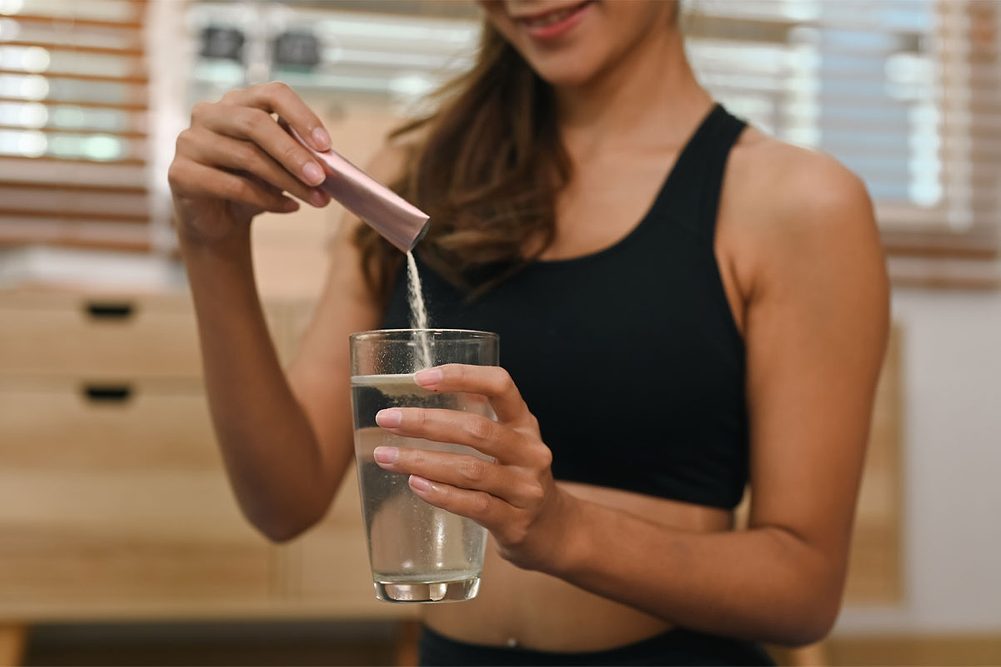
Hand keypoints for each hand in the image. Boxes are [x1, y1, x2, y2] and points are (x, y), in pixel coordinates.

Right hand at [168, 81, 332, 243]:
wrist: (218, 221)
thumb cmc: (251, 186)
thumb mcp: (279, 165)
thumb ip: (297, 154)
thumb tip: (328, 159)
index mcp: (236, 102)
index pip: (272, 93)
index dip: (302, 116)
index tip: (326, 145)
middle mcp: (208, 114)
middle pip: (256, 123)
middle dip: (294, 153)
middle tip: (321, 178)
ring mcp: (190, 141)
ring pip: (247, 156)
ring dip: (287, 182)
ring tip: (314, 199)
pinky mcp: (180, 173)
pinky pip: (233, 185)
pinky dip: (267, 200)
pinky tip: (288, 208)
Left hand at [372, 364, 577, 572]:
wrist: (554, 532)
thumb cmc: (516, 479)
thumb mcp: (510, 442)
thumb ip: (479, 418)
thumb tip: (422, 393)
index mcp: (525, 423)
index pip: (500, 386)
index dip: (462, 376)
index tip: (421, 378)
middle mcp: (530, 452)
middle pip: (477, 430)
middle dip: (426, 422)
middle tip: (387, 419)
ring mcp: (525, 489)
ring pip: (470, 470)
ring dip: (422, 461)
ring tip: (387, 456)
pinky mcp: (515, 523)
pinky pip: (474, 505)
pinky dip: (441, 494)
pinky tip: (415, 484)